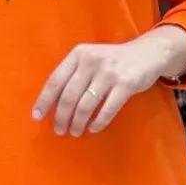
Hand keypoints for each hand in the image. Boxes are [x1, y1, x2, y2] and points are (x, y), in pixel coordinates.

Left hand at [33, 27, 185, 137]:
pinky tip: (93, 128)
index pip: (55, 80)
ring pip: (86, 105)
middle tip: (60, 130)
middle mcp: (91, 61)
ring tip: (75, 131)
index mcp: (78, 54)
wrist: (147, 53)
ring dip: (77, 122)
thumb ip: (73, 75)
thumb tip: (52, 104)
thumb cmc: (112, 60)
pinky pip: (107, 109)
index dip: (44, 101)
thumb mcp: (90, 59)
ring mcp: (109, 72)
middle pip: (69, 96)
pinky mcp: (126, 84)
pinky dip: (98, 122)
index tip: (37, 117)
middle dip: (61, 117)